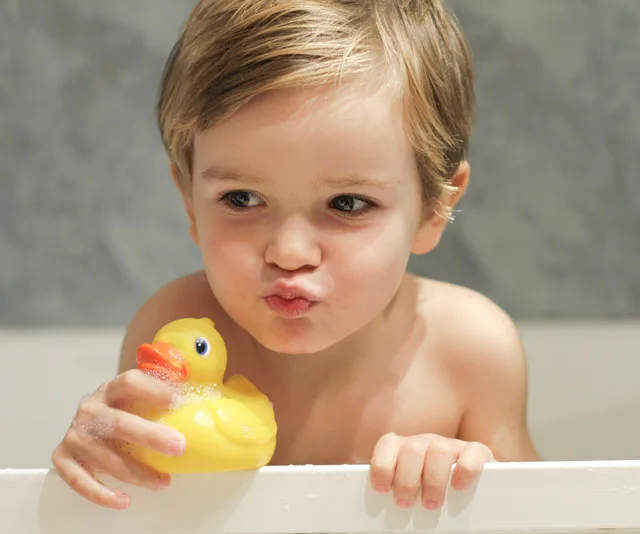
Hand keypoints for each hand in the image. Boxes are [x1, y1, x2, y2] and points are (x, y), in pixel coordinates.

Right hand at [51, 370, 185, 508]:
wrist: (90, 419)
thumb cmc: (126, 409)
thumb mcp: (142, 396)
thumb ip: (168, 392)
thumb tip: (207, 396)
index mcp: (112, 388)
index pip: (131, 382)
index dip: (155, 391)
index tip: (178, 403)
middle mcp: (91, 408)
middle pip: (119, 423)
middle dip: (151, 436)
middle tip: (178, 447)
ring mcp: (75, 434)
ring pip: (104, 457)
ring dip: (136, 473)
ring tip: (163, 482)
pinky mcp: (63, 456)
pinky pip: (78, 479)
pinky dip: (100, 493)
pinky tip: (123, 500)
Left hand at [370, 433, 493, 509]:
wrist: (465, 482)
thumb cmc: (428, 489)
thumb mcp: (409, 486)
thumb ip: (394, 488)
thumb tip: (373, 505)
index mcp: (405, 448)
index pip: (389, 444)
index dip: (382, 465)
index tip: (382, 489)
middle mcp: (426, 442)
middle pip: (412, 450)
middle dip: (407, 480)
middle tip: (406, 504)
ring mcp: (451, 445)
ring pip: (439, 450)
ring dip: (434, 480)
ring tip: (431, 504)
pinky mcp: (476, 451)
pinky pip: (472, 451)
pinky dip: (465, 469)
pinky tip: (459, 486)